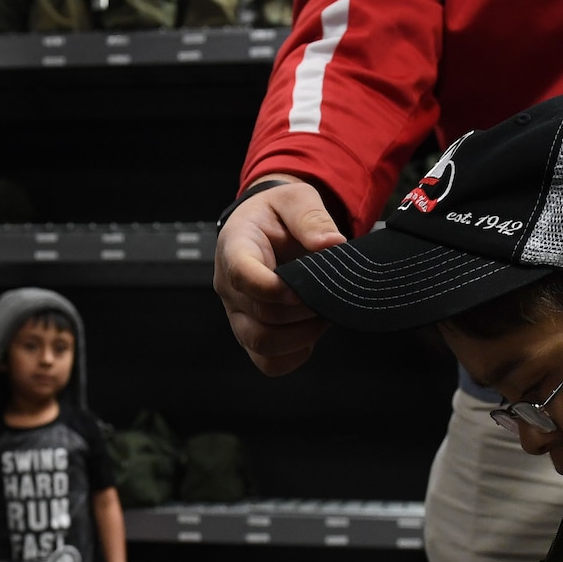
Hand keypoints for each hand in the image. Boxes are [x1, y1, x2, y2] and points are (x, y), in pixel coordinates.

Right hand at [212, 177, 344, 374]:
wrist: (269, 229)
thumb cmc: (279, 215)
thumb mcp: (296, 199)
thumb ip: (312, 218)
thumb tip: (332, 244)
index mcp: (235, 248)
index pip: (242, 275)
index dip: (274, 288)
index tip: (304, 288)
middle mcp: (230, 287)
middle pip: (260, 316)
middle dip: (302, 312)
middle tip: (329, 297)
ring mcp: (238, 315)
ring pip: (262, 344)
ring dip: (301, 336)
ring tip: (323, 315)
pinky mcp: (251, 334)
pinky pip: (269, 362)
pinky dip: (295, 354)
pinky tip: (310, 332)